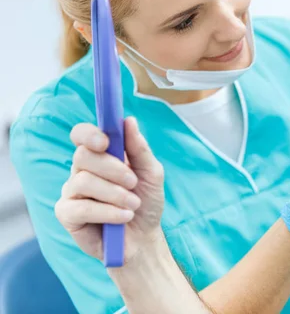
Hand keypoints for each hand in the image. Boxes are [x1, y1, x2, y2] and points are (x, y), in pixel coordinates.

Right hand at [55, 117, 164, 263]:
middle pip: (83, 156)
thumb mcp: (151, 174)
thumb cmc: (146, 203)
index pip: (82, 134)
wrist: (143, 239)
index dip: (89, 134)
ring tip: (133, 205)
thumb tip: (129, 120)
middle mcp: (82, 170)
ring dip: (114, 193)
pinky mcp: (67, 215)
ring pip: (83, 181)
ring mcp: (72, 192)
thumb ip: (140, 149)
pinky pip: (80, 208)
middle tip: (133, 182)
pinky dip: (107, 212)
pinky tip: (123, 217)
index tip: (106, 141)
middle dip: (113, 168)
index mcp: (101, 155)